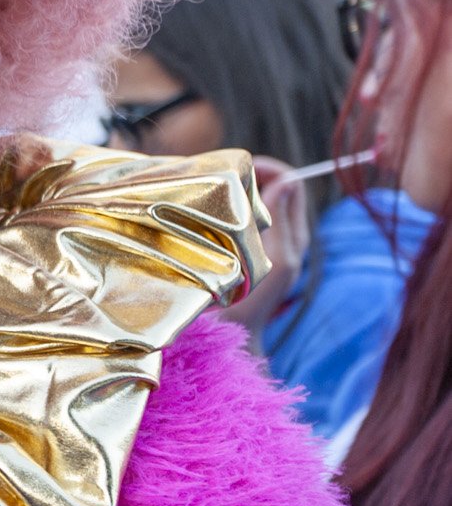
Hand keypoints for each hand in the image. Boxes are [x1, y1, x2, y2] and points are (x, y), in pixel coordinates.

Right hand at [225, 154, 311, 338]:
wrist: (231, 336)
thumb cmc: (248, 303)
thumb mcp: (272, 260)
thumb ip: (282, 219)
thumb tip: (290, 179)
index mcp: (293, 234)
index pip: (289, 182)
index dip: (267, 169)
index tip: (237, 169)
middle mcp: (286, 237)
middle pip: (275, 189)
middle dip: (252, 178)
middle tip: (219, 180)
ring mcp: (269, 246)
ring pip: (259, 204)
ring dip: (240, 195)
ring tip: (213, 196)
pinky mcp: (253, 254)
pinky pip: (249, 220)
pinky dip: (234, 211)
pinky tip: (212, 218)